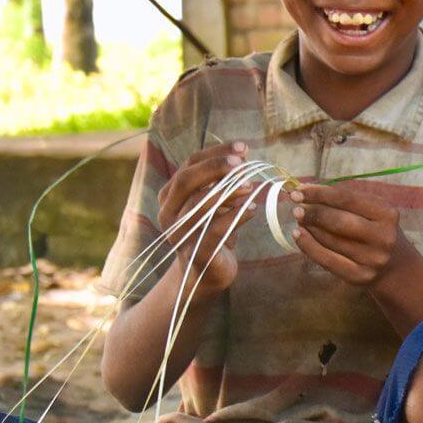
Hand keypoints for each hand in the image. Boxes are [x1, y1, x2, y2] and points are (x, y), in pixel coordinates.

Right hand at [156, 141, 253, 292]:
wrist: (204, 274)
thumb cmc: (212, 231)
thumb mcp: (213, 204)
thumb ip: (219, 182)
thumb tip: (241, 154)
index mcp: (169, 196)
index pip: (188, 165)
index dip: (215, 153)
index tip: (243, 147)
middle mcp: (168, 213)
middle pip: (186, 180)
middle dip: (215, 167)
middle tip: (243, 163)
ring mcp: (180, 234)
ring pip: (199, 205)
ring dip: (228, 191)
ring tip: (251, 186)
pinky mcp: (197, 253)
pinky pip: (216, 231)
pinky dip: (237, 217)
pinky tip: (254, 209)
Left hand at [290, 184, 416, 289]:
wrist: (395, 266)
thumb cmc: (376, 230)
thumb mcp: (372, 211)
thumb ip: (344, 201)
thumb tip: (306, 191)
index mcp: (387, 214)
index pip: (347, 199)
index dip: (320, 194)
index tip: (299, 190)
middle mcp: (383, 237)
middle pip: (338, 221)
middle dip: (313, 213)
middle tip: (295, 208)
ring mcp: (372, 259)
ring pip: (330, 240)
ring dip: (309, 228)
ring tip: (300, 220)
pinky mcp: (360, 276)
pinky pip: (327, 259)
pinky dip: (308, 246)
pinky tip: (298, 236)